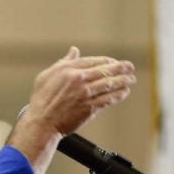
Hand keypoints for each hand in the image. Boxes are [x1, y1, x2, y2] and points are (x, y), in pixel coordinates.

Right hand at [7, 46, 135, 173]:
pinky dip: (118, 95)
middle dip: (121, 68)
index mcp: (69, 69)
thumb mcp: (47, 75)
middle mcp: (79, 80)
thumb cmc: (42, 99)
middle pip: (105, 70)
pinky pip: (108, 99)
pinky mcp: (89, 108)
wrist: (42, 122)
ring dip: (123, 81)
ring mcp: (85, 94)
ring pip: (109, 84)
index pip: (94, 61)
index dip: (107, 61)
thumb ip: (64, 62)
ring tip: (131, 79)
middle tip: (130, 67)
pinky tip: (124, 92)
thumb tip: (74, 50)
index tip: (115, 62)